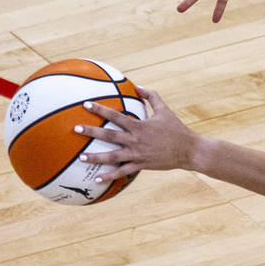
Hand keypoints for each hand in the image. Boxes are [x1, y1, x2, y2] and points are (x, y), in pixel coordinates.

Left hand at [76, 88, 196, 181]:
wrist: (189, 151)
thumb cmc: (177, 129)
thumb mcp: (165, 110)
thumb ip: (151, 97)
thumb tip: (138, 87)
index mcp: (139, 126)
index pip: (115, 116)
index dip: (100, 110)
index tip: (86, 104)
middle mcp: (136, 140)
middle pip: (109, 136)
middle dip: (91, 132)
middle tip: (76, 129)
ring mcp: (137, 154)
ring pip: (112, 156)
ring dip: (95, 157)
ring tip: (80, 157)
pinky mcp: (141, 165)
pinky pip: (122, 172)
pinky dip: (109, 176)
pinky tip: (97, 179)